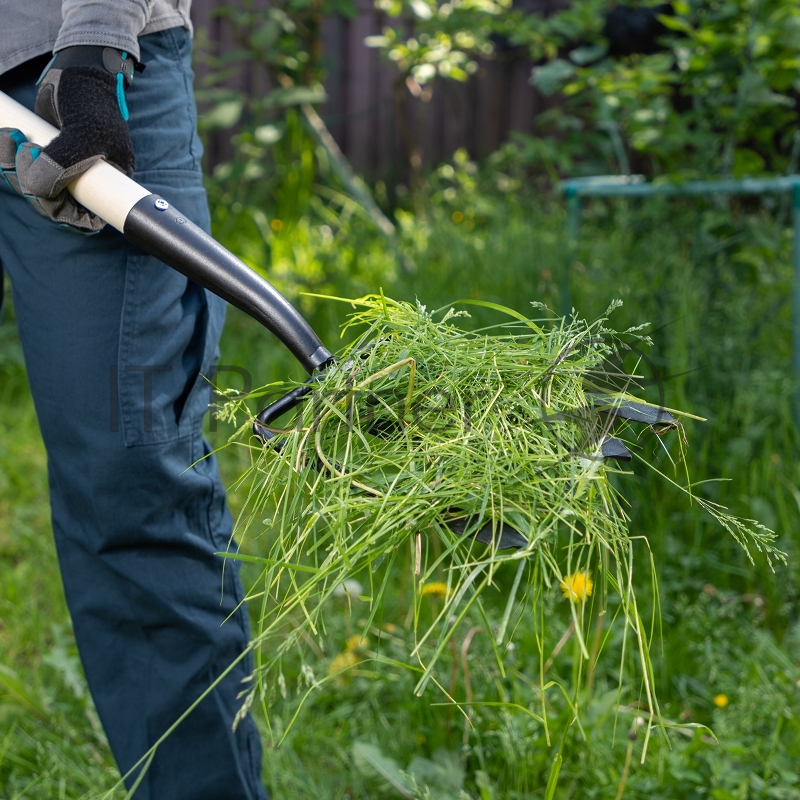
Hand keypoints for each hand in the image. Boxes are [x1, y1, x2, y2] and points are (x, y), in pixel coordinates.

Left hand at [0, 46, 137, 232]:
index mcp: (107, 185)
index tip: (51, 197)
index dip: (65, 214)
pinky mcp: (41, 154)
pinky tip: (6, 136)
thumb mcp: (83, 134)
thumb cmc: (91, 102)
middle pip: (54, 205)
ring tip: (11, 137)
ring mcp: (61, 169)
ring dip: (13, 167)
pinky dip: (7, 156)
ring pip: (32, 187)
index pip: (86, 219)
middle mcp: (85, 182)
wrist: (76, 71)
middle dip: (32, 186)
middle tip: (24, 154)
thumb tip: (34, 188)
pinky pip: (20, 169)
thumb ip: (61, 164)